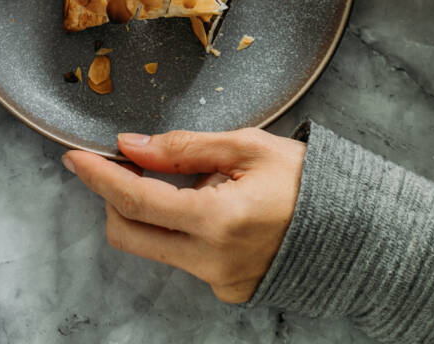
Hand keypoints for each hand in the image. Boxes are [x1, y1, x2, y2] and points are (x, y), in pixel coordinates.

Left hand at [62, 129, 304, 303]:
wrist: (359, 230)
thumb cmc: (309, 182)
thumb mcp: (247, 146)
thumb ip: (183, 147)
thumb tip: (131, 146)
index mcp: (218, 220)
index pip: (135, 200)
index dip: (98, 177)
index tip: (75, 158)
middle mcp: (212, 260)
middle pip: (129, 234)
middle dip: (113, 197)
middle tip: (124, 162)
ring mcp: (218, 280)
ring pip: (153, 246)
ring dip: (146, 211)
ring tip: (183, 179)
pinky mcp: (226, 288)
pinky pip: (181, 256)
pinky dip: (177, 227)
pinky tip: (206, 203)